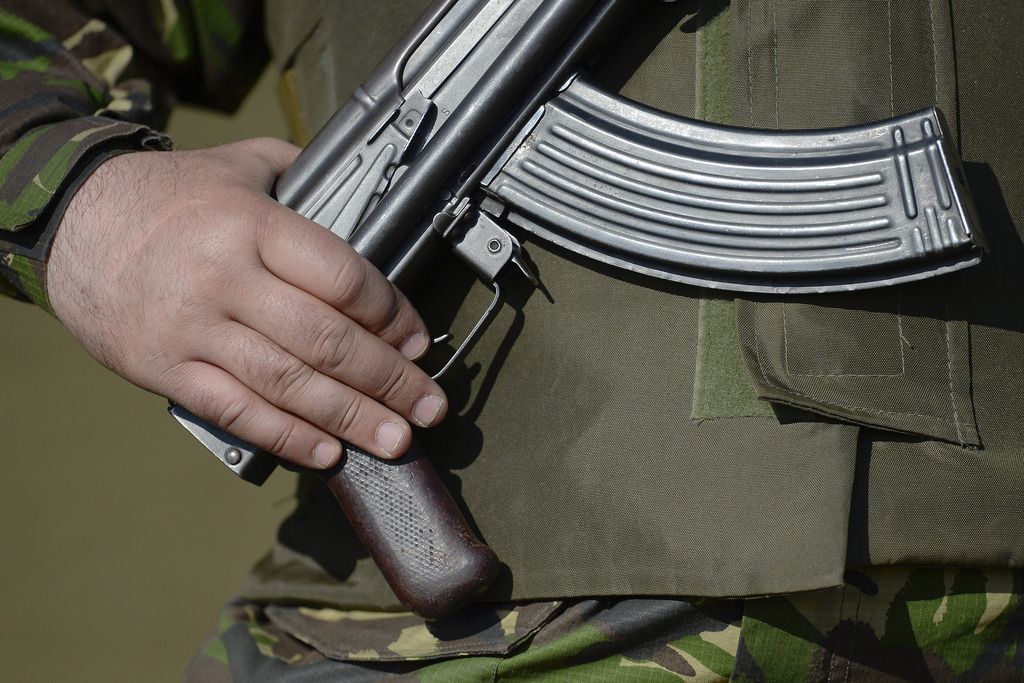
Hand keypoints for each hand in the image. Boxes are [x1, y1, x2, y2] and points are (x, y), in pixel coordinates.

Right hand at [47, 138, 446, 468]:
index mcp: (250, 224)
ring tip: (394, 438)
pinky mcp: (166, 369)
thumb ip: (300, 173)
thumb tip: (358, 188)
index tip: (417, 338)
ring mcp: (193, 329)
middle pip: (325, 339)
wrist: (69, 223)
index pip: (343, 277)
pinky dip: (286, 437)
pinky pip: (235, 411)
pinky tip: (326, 452)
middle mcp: (225, 278)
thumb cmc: (160, 197)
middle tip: (428, 404)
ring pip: (287, 383)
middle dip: (388, 378)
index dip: (392, 314)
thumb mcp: (237, 164)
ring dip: (350, 417)